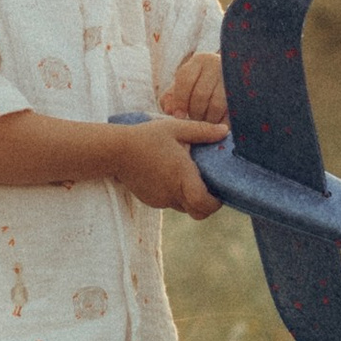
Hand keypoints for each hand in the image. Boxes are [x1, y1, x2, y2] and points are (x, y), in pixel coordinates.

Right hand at [108, 115, 222, 218]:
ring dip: (190, 198)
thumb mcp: (175, 128)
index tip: (220, 194)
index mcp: (181, 176)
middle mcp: (172, 192)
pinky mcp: (151, 201)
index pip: (203, 203)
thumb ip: (202, 131)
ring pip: (184, 207)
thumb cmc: (146, 137)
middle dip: (207, 205)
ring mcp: (160, 199)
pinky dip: (175, 195)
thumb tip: (225, 131)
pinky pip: (169, 203)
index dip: (215, 204)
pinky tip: (170, 177)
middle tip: (210, 191)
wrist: (115, 151)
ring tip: (188, 177)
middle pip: (197, 212)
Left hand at [161, 52, 227, 130]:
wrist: (230, 77)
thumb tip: (170, 111)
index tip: (178, 117)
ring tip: (205, 124)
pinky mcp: (243, 91)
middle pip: (201, 94)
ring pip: (216, 104)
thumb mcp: (184, 86)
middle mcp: (217, 64)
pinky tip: (217, 125)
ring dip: (208, 119)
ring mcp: (232, 77)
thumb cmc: (200, 84)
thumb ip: (171, 98)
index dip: (180, 101)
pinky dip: (222, 122)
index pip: (186, 80)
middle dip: (194, 112)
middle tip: (193, 122)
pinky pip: (230, 111)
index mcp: (199, 61)